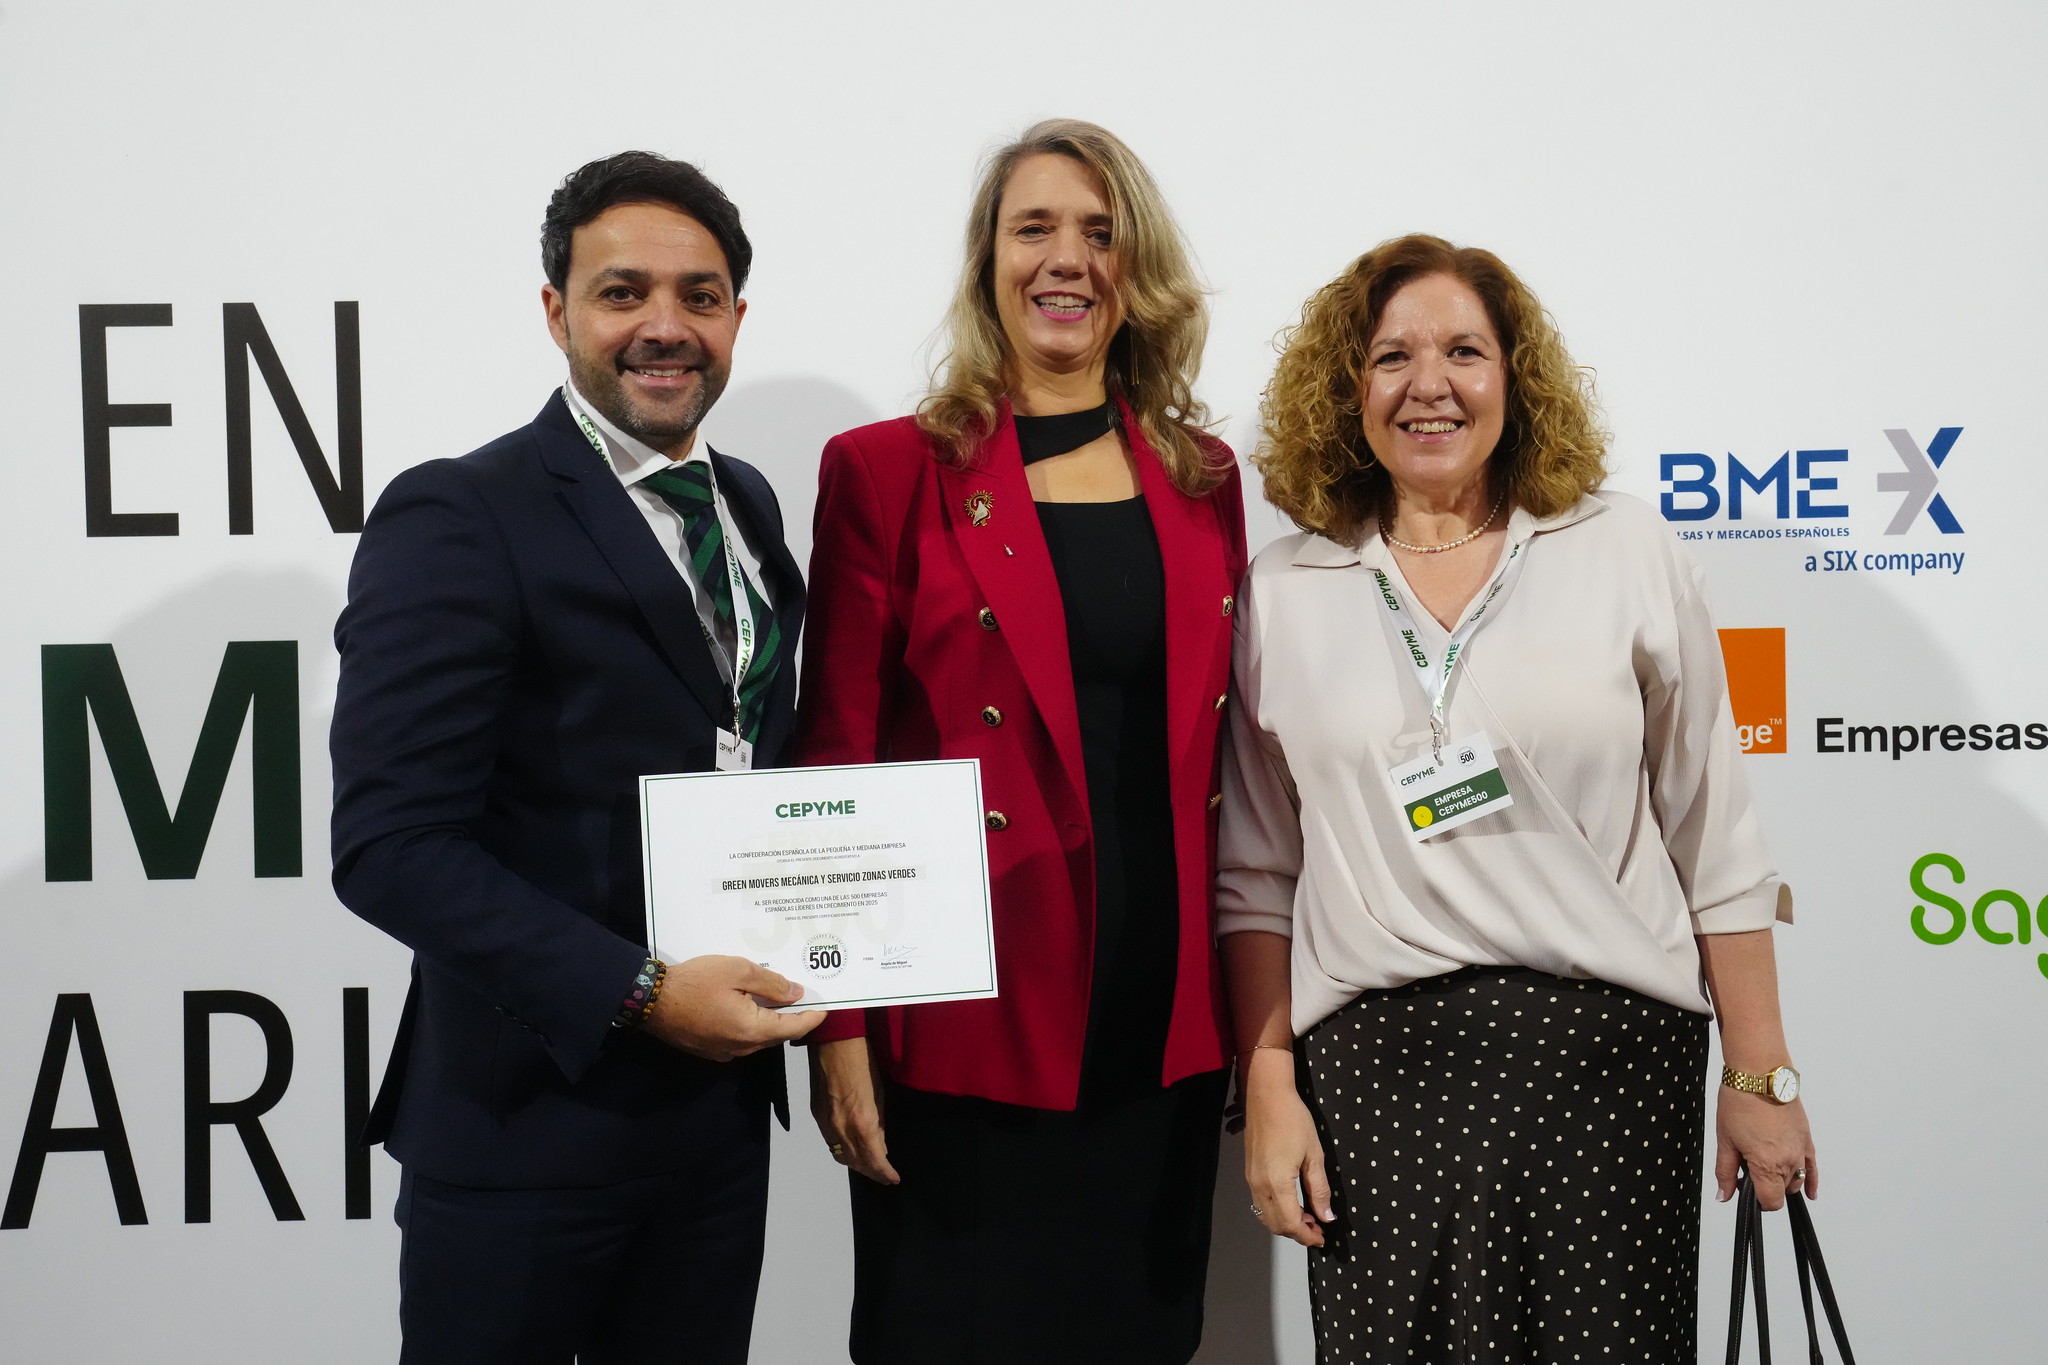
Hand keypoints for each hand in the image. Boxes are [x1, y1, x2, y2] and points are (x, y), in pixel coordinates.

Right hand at [639, 955, 823, 1061]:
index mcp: (752, 1030)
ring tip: (779, 995)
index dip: (813, 1016)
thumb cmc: (695, 982)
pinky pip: (739, 1036)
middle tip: (804, 993)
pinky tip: (749, 1003)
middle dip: (792, 1015)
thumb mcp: (738, 971)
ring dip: (769, 1018)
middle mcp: (741, 1048)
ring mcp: (724, 1051)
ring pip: (757, 1036)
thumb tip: (797, 994)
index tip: (827, 1005)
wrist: (649, 1000)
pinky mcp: (709, 1048)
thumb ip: (772, 984)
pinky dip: (750, 1022)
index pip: (794, 1028)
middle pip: (776, 1033)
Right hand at [809, 1037, 898, 1183]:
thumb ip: (879, 1122)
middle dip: (871, 1172)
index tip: (893, 1179)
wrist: (833, 1041)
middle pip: (855, 1162)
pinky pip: (830, 1142)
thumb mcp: (879, 1093)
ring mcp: (826, 1122)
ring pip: (840, 1155)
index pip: (874, 1159)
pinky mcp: (816, 1114)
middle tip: (884, 1176)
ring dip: (856, 1164)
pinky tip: (852, 1149)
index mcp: (862, 1121)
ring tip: (870, 1167)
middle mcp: (841, 1127)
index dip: (884, 1173)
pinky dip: (842, 1151)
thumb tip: (880, 1141)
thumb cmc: (863, 1060)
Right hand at [1242, 1050, 1333, 1246]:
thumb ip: (1319, 1189)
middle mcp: (1259, 1186)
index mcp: (1278, 1183)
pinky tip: (1292, 1203)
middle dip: (1297, 1233)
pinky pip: (1261, 1203)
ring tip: (1308, 1217)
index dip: (1308, 1236)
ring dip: (1286, 1223)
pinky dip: (1276, 1211)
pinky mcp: (1249, 1173)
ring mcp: (1251, 1180)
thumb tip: (1327, 1217)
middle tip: (1318, 1229)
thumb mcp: (1314, 1154)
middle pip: (1276, 1224)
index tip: (1323, 1238)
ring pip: (1266, 1216)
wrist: (1266, 1096)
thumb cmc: (1294, 1120)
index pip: (1291, 1223)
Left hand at [1715, 1087, 1816, 1210]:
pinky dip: (1810, 1181)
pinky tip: (1810, 1192)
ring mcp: (1801, 1150)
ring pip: (1795, 1180)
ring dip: (1782, 1179)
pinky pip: (1813, 1168)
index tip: (1746, 1190)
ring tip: (1764, 1161)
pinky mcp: (1807, 1139)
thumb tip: (1724, 1196)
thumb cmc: (1740, 1103)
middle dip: (1766, 1186)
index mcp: (1768, 1165)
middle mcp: (1789, 1161)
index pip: (1771, 1202)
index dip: (1757, 1201)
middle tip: (1748, 1167)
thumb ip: (1725, 1172)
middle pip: (1782, 1191)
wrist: (1760, 1075)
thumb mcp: (1725, 1141)